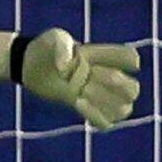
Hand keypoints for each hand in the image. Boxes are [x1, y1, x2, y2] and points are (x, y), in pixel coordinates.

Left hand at [0, 28, 140, 130]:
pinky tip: (77, 103)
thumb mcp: (53, 38)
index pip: (130, 58)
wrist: (28, 63)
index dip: (127, 61)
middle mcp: (104, 76)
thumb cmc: (44, 46)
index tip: (99, 59)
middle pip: (133, 89)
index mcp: (103, 56)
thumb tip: (67, 68)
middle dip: (117, 87)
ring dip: (106, 104)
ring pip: (124, 109)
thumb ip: (63, 46)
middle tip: (91, 80)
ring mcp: (95, 94)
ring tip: (82, 94)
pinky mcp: (82, 107)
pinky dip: (96, 117)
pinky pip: (106, 123)